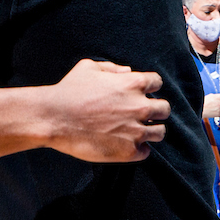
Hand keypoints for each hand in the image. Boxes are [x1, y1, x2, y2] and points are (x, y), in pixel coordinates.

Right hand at [45, 59, 169, 162]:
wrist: (54, 118)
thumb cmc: (69, 90)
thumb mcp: (88, 68)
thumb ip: (112, 68)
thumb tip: (127, 72)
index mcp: (133, 83)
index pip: (157, 83)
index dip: (149, 88)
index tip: (140, 93)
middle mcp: (140, 106)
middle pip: (165, 109)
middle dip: (155, 110)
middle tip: (141, 114)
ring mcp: (136, 130)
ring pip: (160, 132)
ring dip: (150, 131)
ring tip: (136, 132)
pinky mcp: (129, 151)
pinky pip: (145, 152)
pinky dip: (137, 149)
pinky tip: (124, 144)